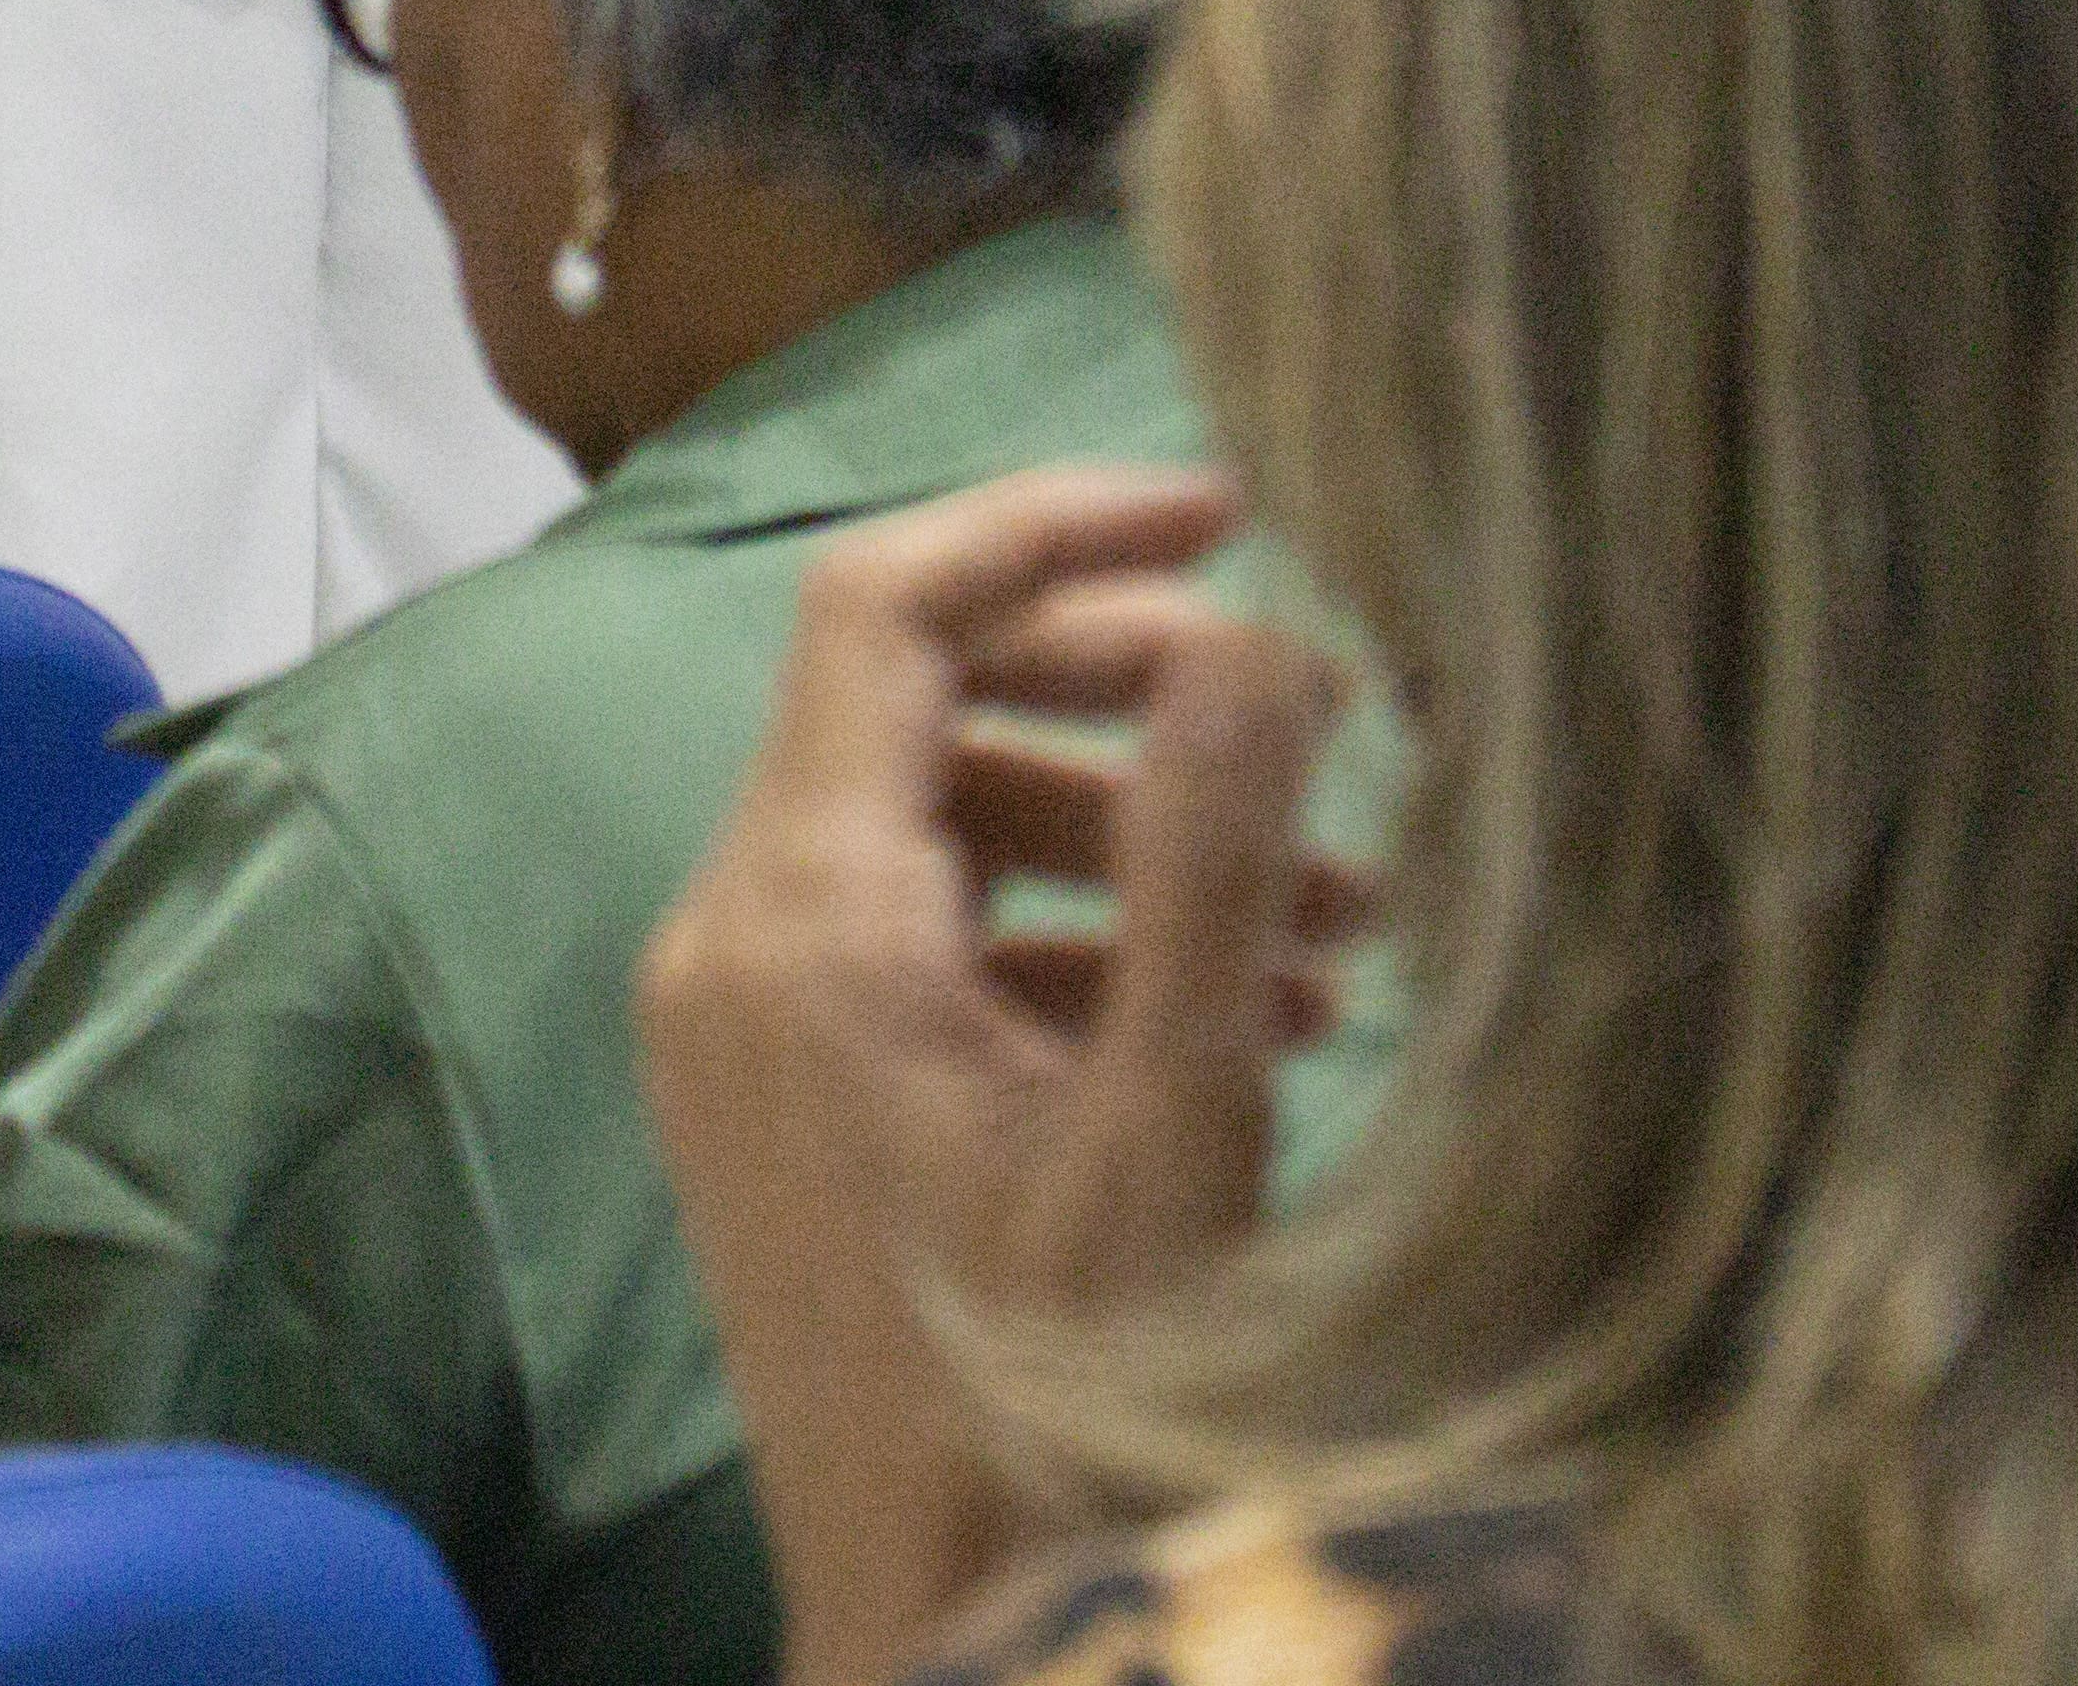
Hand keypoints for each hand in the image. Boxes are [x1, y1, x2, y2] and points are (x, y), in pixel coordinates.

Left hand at [637, 466, 1374, 1685]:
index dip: (1054, 523)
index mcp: (800, 914)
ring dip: (1132, 835)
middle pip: (917, 702)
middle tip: (1318, 724)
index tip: (1231, 503)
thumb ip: (1213, 855)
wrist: (951, 1628)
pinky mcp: (783, 1109)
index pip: (883, 602)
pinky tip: (1255, 1008)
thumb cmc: (1063, 1400)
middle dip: (1129, 690)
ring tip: (1343, 917)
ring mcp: (745, 1031)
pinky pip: (920, 950)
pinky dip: (1074, 942)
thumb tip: (1262, 626)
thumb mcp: (1173, 1114)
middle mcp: (734, 942)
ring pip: (939, 831)